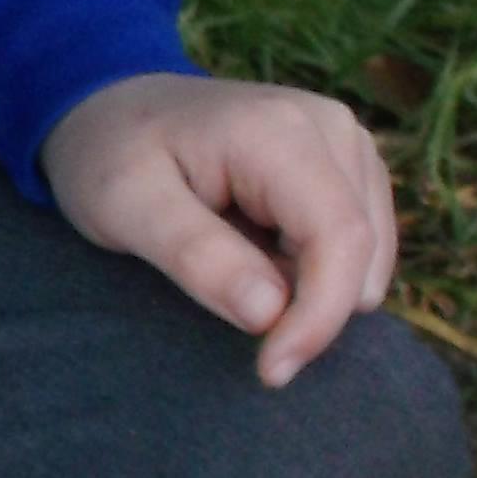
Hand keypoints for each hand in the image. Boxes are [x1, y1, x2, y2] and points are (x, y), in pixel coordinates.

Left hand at [40, 71, 399, 386]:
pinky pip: (356, 243)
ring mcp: (346, 142)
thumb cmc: (110, 154)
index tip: (272, 371)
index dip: (319, 317)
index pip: (339, 238)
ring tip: (230, 262)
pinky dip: (312, 269)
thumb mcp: (124, 206)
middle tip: (231, 317)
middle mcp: (329, 127)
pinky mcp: (348, 164)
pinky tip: (255, 251)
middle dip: (311, 309)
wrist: (110, 106)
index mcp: (278, 131)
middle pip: (361, 250)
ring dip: (311, 287)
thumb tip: (270, 314)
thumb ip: (196, 256)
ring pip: (366, 253)